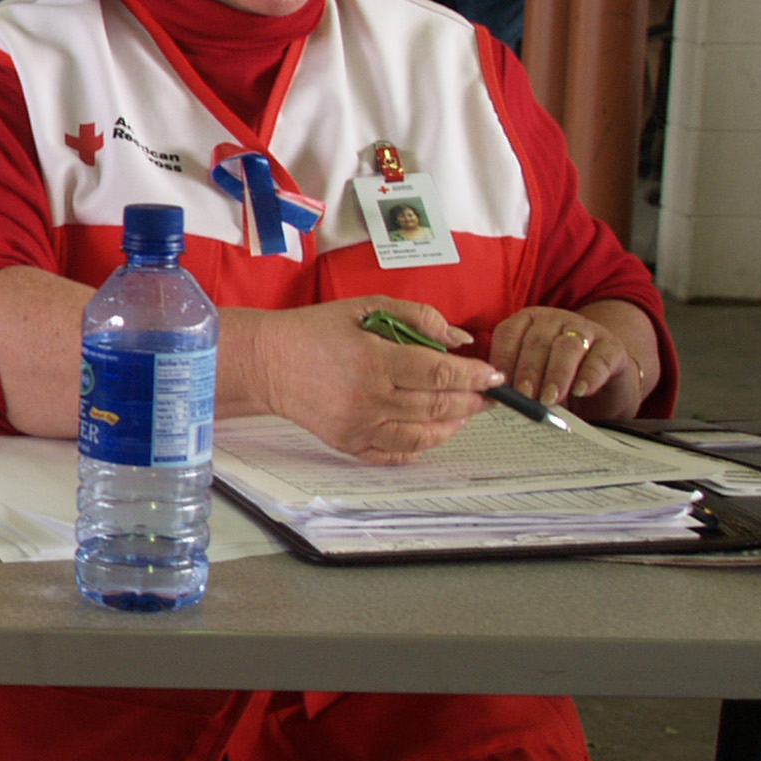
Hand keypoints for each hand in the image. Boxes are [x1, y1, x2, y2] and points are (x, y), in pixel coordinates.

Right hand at [226, 297, 497, 464]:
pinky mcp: (348, 443)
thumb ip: (417, 317)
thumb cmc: (315, 330)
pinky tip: (432, 434)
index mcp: (374, 360)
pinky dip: (420, 447)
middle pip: (437, 406)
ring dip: (452, 426)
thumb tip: (459, 339)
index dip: (473, 376)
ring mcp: (358, 425)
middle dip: (471, 402)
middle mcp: (368, 398)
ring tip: (465, 414)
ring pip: (422, 435)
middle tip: (488, 396)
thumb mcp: (365, 306)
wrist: (267, 362)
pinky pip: (394, 453)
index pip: (439, 373)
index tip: (493, 375)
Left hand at [489, 305, 649, 419]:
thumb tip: (494, 398)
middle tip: (524, 396)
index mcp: (528, 322)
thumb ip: (515, 382)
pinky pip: (599, 358)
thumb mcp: (533, 379)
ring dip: (556, 374)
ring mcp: (586, 330)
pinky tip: (580, 391)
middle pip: (537, 341)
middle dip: (528, 370)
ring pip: (567, 346)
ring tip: (549, 399)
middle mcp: (556, 320)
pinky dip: (589, 376)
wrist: (606, 384)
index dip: (503, 358)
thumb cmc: (558, 380)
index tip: (499, 384)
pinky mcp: (612, 348)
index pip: (509, 332)